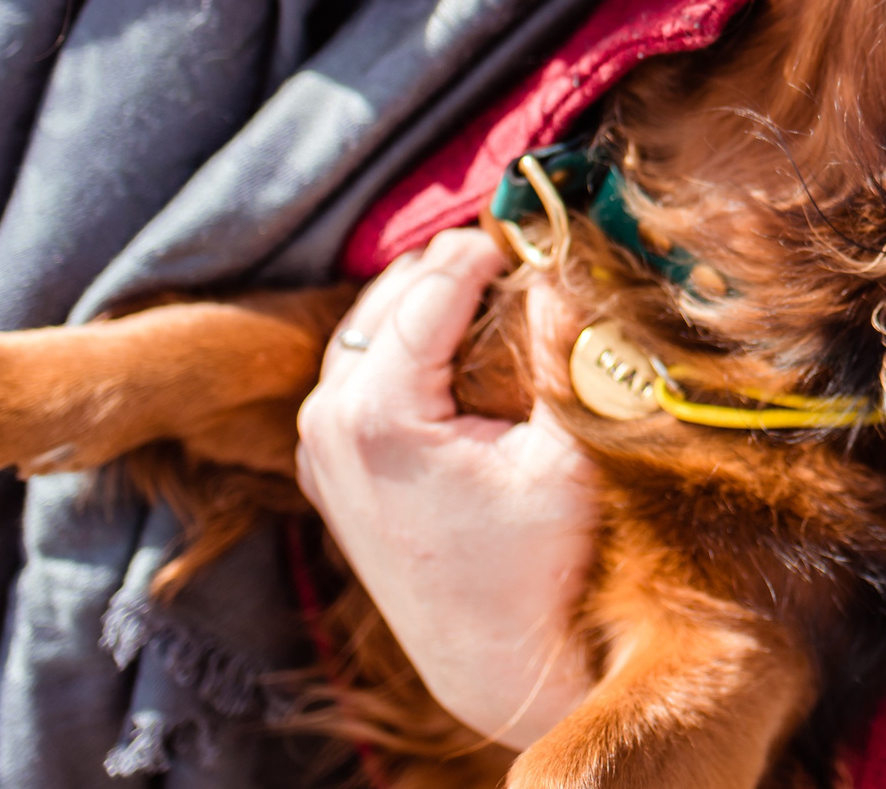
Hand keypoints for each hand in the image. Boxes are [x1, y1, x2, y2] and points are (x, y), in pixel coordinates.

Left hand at [296, 227, 598, 747]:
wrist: (496, 658)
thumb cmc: (542, 563)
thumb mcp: (567, 449)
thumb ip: (564, 345)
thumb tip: (568, 259)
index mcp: (375, 414)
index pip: (436, 281)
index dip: (498, 244)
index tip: (546, 226)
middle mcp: (326, 422)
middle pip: (394, 291)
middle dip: (463, 267)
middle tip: (532, 256)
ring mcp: (317, 446)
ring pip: (369, 323)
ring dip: (431, 299)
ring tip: (503, 291)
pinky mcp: (325, 465)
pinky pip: (357, 366)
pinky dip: (405, 341)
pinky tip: (461, 346)